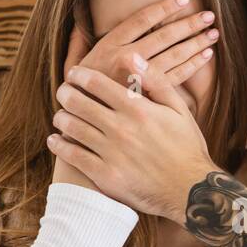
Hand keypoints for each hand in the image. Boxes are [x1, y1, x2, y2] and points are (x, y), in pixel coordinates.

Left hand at [48, 64, 218, 220]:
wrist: (191, 190)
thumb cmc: (187, 147)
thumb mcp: (179, 109)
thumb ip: (156, 81)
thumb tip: (132, 56)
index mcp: (138, 109)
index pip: (97, 83)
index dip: (80, 75)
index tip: (74, 74)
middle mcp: (121, 128)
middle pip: (78, 102)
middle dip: (66, 94)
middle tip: (63, 93)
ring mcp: (111, 152)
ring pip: (72, 127)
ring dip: (61, 118)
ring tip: (60, 116)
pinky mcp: (105, 175)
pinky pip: (73, 156)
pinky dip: (60, 146)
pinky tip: (55, 141)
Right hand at [64, 0, 218, 99]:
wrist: (82, 127)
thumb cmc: (78, 96)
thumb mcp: (72, 67)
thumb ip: (77, 43)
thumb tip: (78, 20)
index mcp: (108, 45)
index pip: (142, 19)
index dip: (164, 8)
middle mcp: (125, 58)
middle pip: (164, 36)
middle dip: (189, 24)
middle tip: (209, 16)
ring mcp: (139, 78)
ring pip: (174, 55)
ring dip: (196, 42)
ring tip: (213, 33)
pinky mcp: (151, 95)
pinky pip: (177, 77)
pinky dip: (193, 64)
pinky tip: (206, 55)